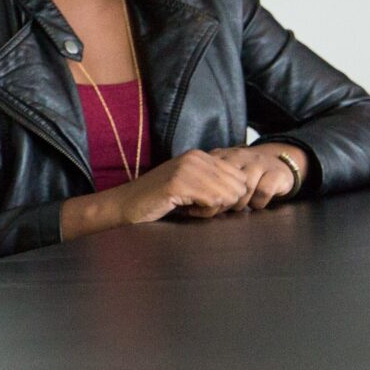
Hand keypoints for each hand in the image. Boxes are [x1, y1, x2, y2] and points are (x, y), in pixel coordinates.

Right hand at [81, 149, 256, 229]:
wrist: (124, 206)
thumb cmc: (158, 200)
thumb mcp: (190, 184)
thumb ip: (214, 181)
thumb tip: (245, 190)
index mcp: (201, 155)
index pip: (241, 177)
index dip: (230, 196)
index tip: (207, 202)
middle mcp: (196, 157)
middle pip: (239, 186)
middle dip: (224, 204)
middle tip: (199, 208)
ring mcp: (187, 169)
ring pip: (229, 195)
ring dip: (212, 210)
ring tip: (191, 209)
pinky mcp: (180, 183)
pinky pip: (213, 203)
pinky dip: (203, 214)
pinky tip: (185, 211)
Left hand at [207, 143, 308, 211]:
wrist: (279, 161)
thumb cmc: (243, 173)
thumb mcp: (222, 171)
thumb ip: (206, 181)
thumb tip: (188, 205)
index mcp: (222, 155)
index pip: (207, 175)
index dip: (203, 194)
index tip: (200, 206)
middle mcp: (240, 156)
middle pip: (225, 183)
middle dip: (220, 202)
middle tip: (220, 210)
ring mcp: (259, 163)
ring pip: (244, 188)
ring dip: (239, 204)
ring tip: (237, 207)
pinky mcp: (276, 173)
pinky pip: (263, 192)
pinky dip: (257, 203)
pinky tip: (254, 205)